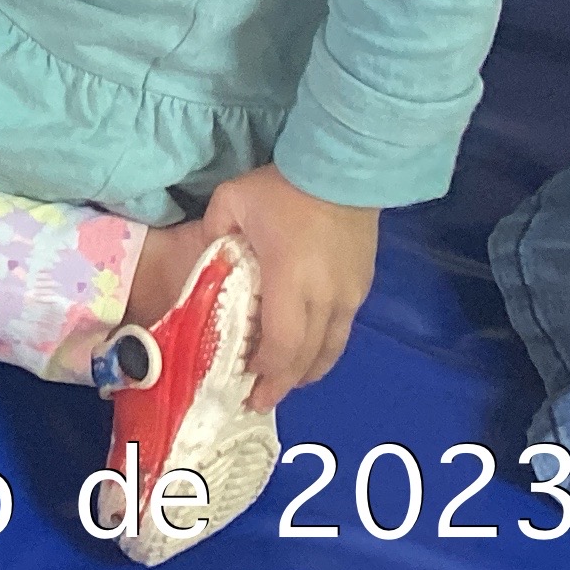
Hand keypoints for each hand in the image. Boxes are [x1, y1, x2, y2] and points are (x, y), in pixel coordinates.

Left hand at [195, 166, 378, 408]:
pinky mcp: (363, 288)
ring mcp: (349, 295)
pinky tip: (307, 351)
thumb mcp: (232, 201)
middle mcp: (325, 297)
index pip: (281, 344)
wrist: (345, 168)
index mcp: (290, 280)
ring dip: (307, 372)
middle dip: (283, 384)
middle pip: (307, 357)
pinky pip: (343, 332)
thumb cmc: (285, 187)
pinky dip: (323, 349)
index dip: (266, 372)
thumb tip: (206, 258)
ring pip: (331, 350)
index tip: (246, 388)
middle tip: (260, 400)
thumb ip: (213, 233)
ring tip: (284, 383)